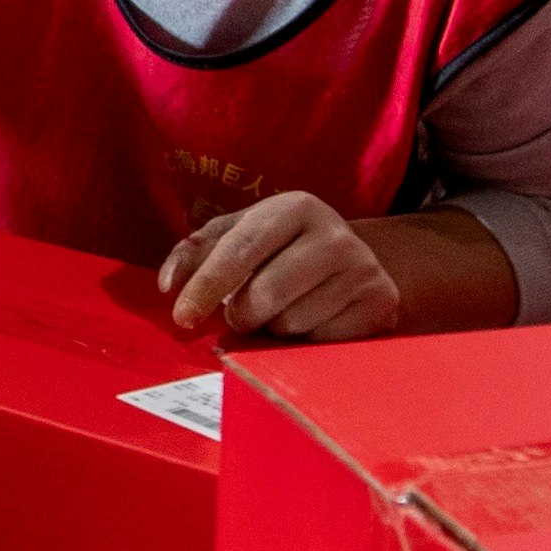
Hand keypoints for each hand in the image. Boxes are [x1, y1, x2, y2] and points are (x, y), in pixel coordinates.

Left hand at [158, 191, 407, 342]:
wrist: (354, 265)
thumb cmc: (282, 251)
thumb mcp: (240, 236)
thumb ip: (196, 253)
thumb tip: (170, 284)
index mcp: (294, 206)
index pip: (239, 250)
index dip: (205, 286)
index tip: (182, 317)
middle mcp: (334, 234)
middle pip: (261, 297)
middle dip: (241, 315)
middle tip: (248, 309)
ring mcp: (363, 270)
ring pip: (290, 326)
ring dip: (275, 329)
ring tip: (287, 309)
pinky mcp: (380, 306)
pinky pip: (320, 344)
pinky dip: (306, 342)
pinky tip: (315, 321)